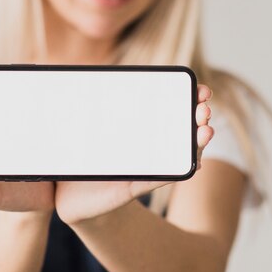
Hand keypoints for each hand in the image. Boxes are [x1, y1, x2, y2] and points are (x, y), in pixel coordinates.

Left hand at [54, 84, 214, 224]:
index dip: (188, 100)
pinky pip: (156, 179)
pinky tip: (192, 163)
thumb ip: (85, 107)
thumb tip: (74, 76)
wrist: (65, 195)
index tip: (202, 89)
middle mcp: (147, 149)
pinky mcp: (132, 187)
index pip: (168, 111)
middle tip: (204, 107)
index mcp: (138, 131)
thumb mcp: (82, 128)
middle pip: (181, 130)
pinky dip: (173, 172)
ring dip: (196, 144)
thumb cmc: (77, 159)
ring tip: (206, 131)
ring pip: (178, 155)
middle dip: (198, 117)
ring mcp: (143, 168)